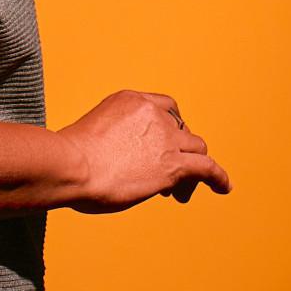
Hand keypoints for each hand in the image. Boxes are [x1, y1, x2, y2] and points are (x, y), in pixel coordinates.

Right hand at [56, 89, 231, 213]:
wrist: (72, 166)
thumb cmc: (68, 158)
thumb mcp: (89, 133)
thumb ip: (108, 139)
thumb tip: (108, 160)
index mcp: (130, 100)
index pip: (165, 108)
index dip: (169, 127)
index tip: (162, 144)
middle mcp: (153, 114)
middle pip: (182, 129)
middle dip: (177, 150)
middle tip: (164, 174)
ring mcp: (166, 138)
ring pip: (196, 149)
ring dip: (192, 168)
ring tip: (179, 190)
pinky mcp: (174, 164)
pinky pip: (208, 168)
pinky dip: (218, 178)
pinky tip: (223, 187)